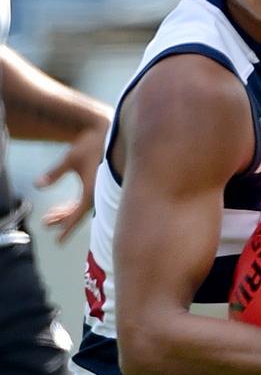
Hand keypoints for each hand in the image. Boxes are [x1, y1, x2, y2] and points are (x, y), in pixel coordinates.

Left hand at [34, 116, 109, 241]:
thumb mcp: (71, 158)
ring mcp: (99, 190)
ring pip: (80, 208)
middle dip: (61, 219)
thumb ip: (54, 173)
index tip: (58, 240)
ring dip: (65, 212)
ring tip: (50, 216)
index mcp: (92, 190)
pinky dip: (72, 205)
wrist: (108, 134)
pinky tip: (62, 207)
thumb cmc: (91, 145)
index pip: (77, 215)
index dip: (66, 228)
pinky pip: (84, 201)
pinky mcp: (98, 185)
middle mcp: (97, 193)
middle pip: (77, 214)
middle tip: (45, 223)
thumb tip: (37, 185)